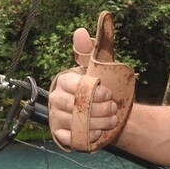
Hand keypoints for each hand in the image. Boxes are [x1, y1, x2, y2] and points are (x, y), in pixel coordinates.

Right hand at [48, 28, 118, 148]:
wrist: (107, 111)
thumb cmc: (102, 86)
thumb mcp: (99, 67)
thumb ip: (91, 50)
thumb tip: (81, 31)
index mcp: (64, 80)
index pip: (74, 85)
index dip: (93, 90)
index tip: (108, 92)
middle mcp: (55, 98)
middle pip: (74, 105)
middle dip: (98, 108)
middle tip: (114, 108)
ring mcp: (56, 116)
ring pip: (74, 122)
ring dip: (97, 122)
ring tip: (111, 120)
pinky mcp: (59, 134)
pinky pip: (70, 137)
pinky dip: (86, 136)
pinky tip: (98, 131)